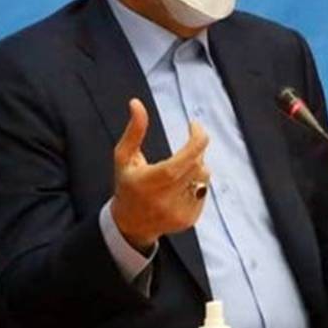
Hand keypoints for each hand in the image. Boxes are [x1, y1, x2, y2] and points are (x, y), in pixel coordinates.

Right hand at [110, 98, 210, 250]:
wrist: (130, 224)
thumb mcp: (123, 157)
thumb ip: (133, 130)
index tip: (194, 125)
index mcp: (149, 181)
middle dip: (195, 151)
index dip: (196, 138)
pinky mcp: (189, 220)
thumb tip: (136, 103)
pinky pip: (204, 192)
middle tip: (185, 148)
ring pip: (204, 178)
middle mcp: (165, 199)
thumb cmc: (127, 184)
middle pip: (198, 165)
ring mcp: (179, 212)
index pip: (186, 158)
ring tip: (178, 171)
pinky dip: (196, 184)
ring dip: (197, 168)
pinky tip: (179, 189)